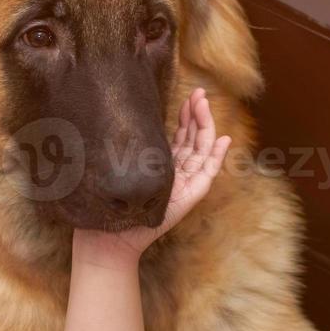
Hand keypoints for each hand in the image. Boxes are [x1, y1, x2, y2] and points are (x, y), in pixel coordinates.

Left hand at [78, 88, 231, 259]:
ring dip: (206, 126)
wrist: (107, 238)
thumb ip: (124, 151)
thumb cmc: (106, 206)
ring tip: (205, 104)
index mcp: (161, 167)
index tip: (186, 95)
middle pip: (194, 139)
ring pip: (202, 150)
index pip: (180, 137)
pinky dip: (218, 156)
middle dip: (197, 114)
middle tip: (199, 92)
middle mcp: (176, 174)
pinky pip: (208, 173)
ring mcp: (184, 185)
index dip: (186, 116)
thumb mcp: (116, 170)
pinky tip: (223, 139)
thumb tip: (114, 120)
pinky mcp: (190, 196)